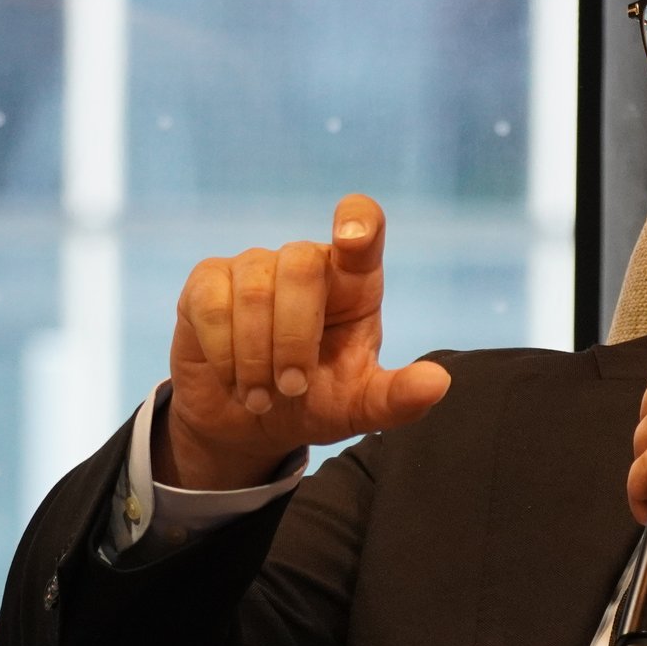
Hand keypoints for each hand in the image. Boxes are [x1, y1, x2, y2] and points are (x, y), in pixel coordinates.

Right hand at [162, 192, 451, 488]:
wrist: (248, 424)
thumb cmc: (315, 403)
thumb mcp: (359, 408)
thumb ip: (398, 398)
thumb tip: (439, 383)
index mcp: (354, 283)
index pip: (363, 228)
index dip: (358, 221)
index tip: (351, 236)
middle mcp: (306, 264)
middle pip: (301, 266)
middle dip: (294, 339)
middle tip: (293, 389)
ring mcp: (254, 267)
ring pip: (254, 291)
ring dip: (257, 357)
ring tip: (262, 397)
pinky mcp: (208, 282)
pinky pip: (211, 303)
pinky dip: (223, 351)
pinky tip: (232, 378)